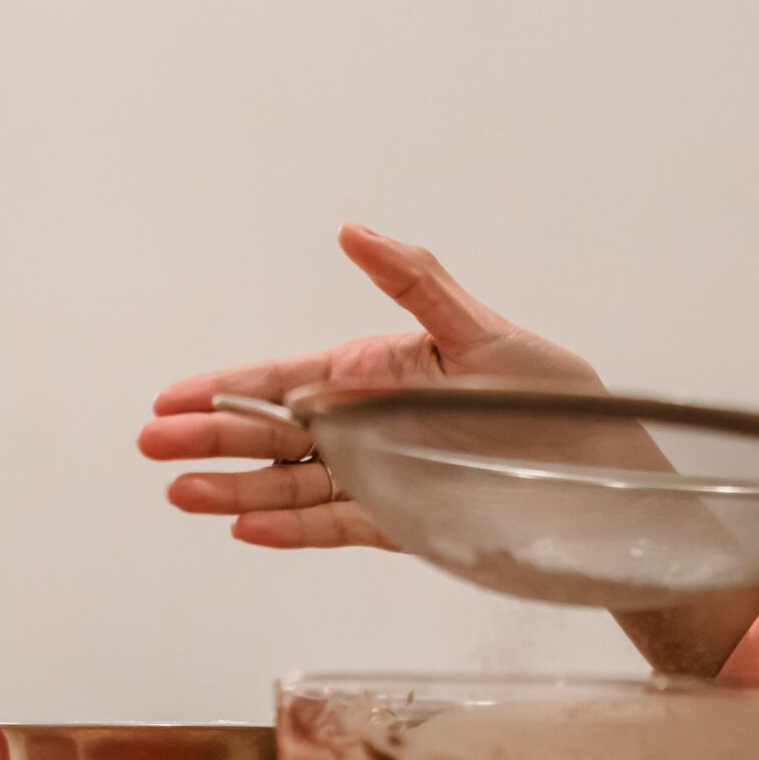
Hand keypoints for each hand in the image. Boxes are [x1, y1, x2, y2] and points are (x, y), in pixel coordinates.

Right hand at [137, 224, 599, 548]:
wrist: (604, 469)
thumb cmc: (552, 392)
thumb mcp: (483, 329)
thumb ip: (415, 282)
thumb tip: (355, 231)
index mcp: (381, 373)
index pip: (290, 382)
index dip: (230, 390)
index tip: (174, 399)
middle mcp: (372, 426)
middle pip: (277, 435)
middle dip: (214, 440)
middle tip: (153, 445)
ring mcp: (382, 477)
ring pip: (293, 484)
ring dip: (237, 489)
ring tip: (183, 493)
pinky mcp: (402, 522)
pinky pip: (335, 526)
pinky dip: (292, 529)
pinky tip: (246, 528)